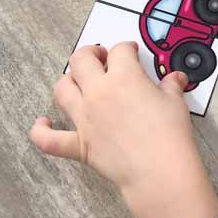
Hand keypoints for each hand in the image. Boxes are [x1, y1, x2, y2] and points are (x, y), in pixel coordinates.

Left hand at [30, 43, 217, 217]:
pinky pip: (49, 139)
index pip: (121, 51)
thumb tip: (176, 78)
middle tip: (102, 58)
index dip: (127, 48)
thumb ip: (171, 86)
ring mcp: (85, 118)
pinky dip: (41, 131)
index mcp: (124, 76)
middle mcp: (98, 92)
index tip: (132, 52)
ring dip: (68, 81)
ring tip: (78, 81)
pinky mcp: (79, 144)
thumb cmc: (169, 134)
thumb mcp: (176, 102)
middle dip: (90, 54)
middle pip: (81, 60)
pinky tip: (42, 123)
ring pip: (62, 89)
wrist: (158, 169)